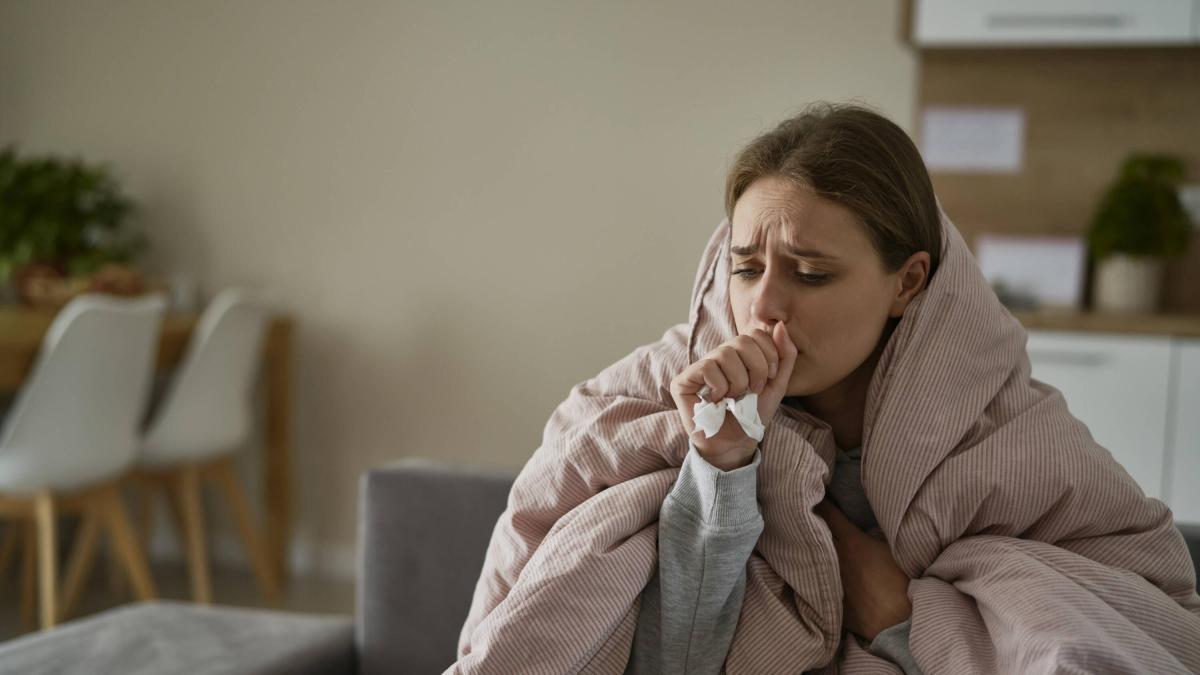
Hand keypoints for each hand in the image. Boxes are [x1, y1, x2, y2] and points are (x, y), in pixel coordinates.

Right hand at [669, 323, 797, 470]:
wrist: (737, 443)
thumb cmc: (753, 415)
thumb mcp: (777, 385)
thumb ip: (784, 356)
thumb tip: (780, 325)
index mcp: (739, 354)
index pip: (756, 333)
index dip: (769, 354)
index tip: (770, 379)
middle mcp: (718, 356)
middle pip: (743, 340)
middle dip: (757, 368)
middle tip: (754, 390)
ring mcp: (699, 366)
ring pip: (725, 354)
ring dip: (739, 382)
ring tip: (734, 398)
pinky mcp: (683, 380)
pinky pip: (708, 368)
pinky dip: (720, 389)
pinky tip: (717, 402)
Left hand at [814, 499, 910, 641]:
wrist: (899, 624)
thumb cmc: (903, 583)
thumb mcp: (896, 550)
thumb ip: (879, 534)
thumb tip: (875, 523)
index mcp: (851, 542)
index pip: (828, 514)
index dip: (822, 502)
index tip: (815, 493)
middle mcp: (834, 559)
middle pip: (814, 534)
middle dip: (810, 522)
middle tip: (804, 511)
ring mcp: (829, 581)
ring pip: (812, 559)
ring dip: (810, 549)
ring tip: (806, 540)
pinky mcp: (830, 602)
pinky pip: (816, 584)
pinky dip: (815, 576)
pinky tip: (814, 574)